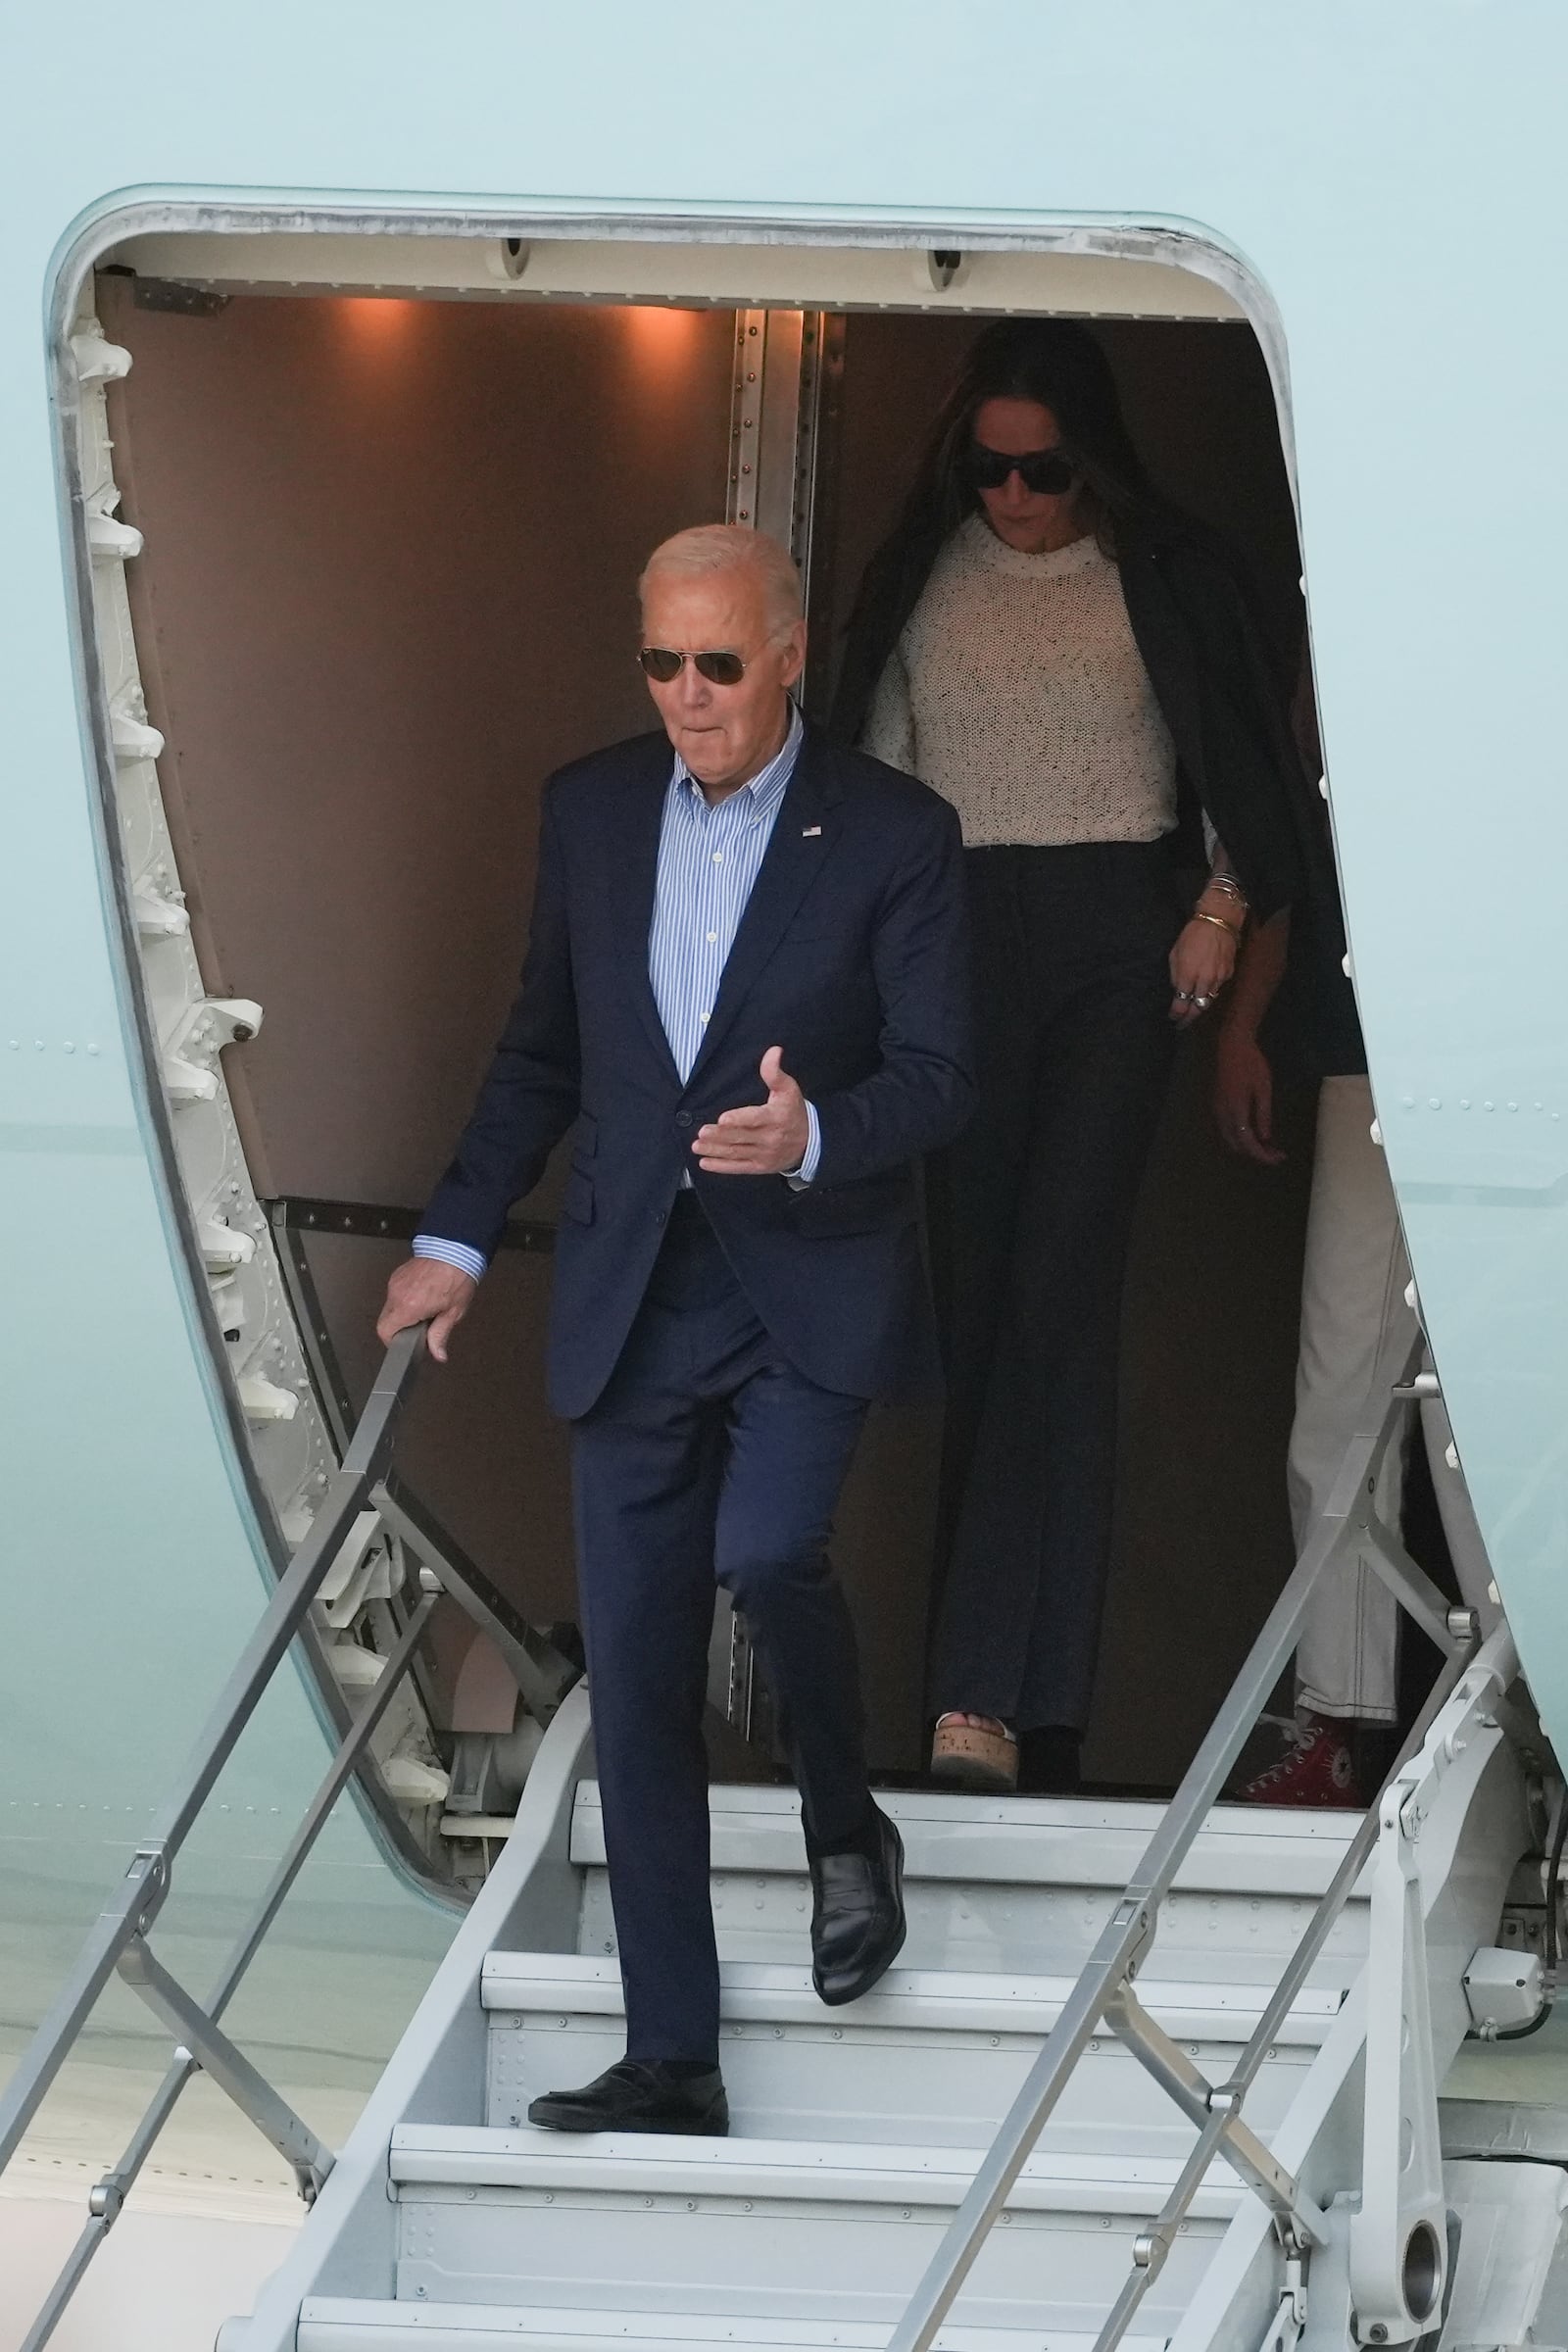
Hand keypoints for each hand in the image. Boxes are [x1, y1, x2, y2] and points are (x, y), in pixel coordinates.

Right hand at [376, 1256, 476, 1363]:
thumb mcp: (453, 1312)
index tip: (404, 1344)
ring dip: (403, 1312)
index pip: (384, 1331)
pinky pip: (395, 1293)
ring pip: (390, 1306)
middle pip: (385, 1320)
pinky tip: (422, 1296)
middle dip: (399, 1328)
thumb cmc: (457, 1276)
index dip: (392, 1341)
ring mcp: (396, 1282)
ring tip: (424, 1309)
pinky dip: (405, 1299)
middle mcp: (397, 1294)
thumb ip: (440, 1336)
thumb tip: (438, 1354)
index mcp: (408, 1306)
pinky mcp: (398, 1274)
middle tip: (417, 1328)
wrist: (456, 1249)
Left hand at [693, 1046, 809, 1175]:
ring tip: (697, 1145)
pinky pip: (738, 1168)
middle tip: (701, 1132)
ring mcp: (764, 1155)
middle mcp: (770, 1138)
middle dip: (720, 1136)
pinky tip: (704, 1163)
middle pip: (741, 1137)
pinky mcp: (759, 1167)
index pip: (755, 1119)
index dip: (739, 1119)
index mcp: (776, 1118)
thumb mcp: (788, 1089)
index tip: (723, 1119)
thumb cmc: (793, 1111)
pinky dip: (721, 1167)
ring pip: (736, 1152)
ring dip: (715, 1150)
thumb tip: (773, 1051)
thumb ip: (775, 1072)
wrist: (809, 1143)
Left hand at [1169, 916, 1237, 1025]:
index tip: (1172, 1018)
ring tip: (1192, 1013)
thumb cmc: (1192, 935)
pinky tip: (1204, 995)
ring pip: (1209, 1001)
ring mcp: (1219, 979)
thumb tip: (1178, 991)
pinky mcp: (1228, 974)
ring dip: (1200, 1008)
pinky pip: (1217, 990)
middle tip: (1182, 1025)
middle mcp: (1204, 981)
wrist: (1218, 921)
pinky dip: (1210, 994)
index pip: (1181, 1004)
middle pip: (1197, 1008)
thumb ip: (1175, 976)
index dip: (1176, 1014)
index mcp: (1188, 976)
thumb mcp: (1175, 954)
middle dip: (1189, 1019)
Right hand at [1214, 1028, 1284, 1164]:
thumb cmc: (1251, 1064)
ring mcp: (1217, 1110)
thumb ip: (1263, 1115)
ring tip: (1268, 1145)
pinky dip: (1240, 1136)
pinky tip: (1254, 1131)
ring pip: (1230, 1138)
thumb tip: (1265, 1138)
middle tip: (1276, 1152)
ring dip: (1247, 1145)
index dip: (1262, 1155)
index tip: (1277, 1159)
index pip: (1247, 1143)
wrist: (1231, 1045)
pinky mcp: (1217, 1105)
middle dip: (1256, 1153)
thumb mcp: (1263, 1089)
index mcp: (1236, 1111)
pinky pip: (1227, 1129)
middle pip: (1237, 1145)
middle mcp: (1223, 1115)